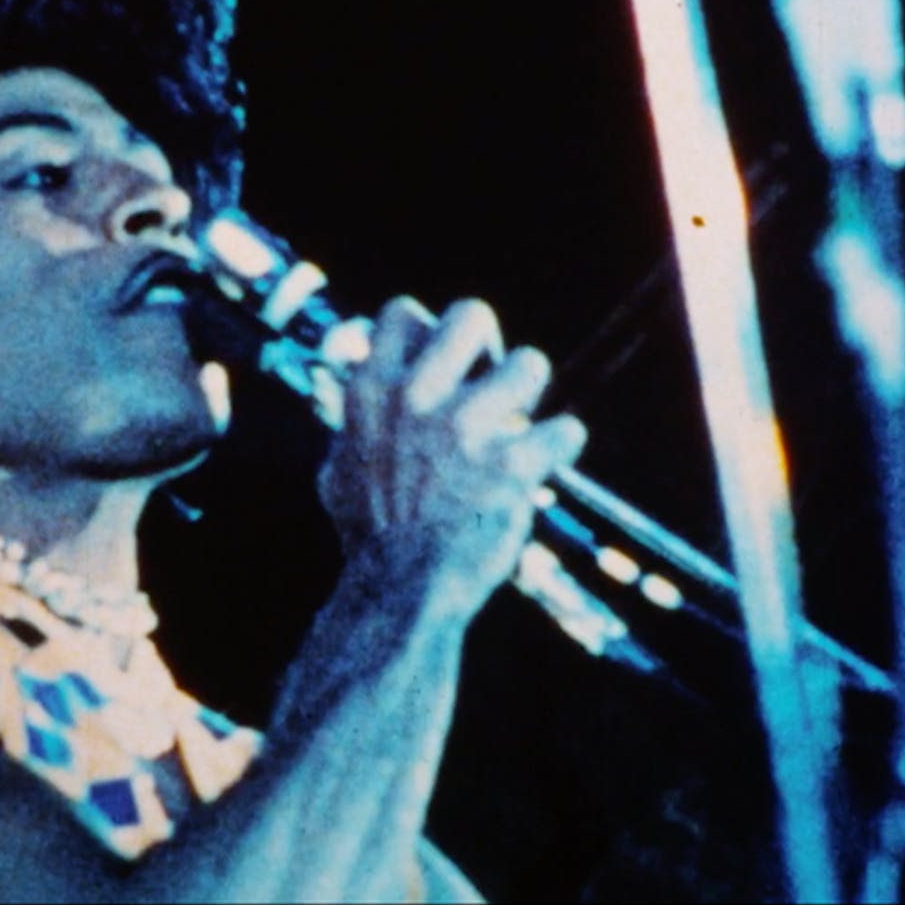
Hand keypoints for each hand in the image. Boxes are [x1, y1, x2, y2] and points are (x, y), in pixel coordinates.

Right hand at [319, 296, 585, 621]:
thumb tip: (352, 388)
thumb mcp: (340, 469)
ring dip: (529, 395)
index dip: (430, 335)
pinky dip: (558, 447)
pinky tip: (541, 466)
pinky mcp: (511, 467)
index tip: (443, 369)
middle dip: (489, 346)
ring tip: (520, 426)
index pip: (403, 313)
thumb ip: (353, 423)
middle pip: (472, 315)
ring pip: (530, 363)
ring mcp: (465, 430)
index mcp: (370, 391)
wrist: (399, 592)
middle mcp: (416, 397)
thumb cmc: (370, 533)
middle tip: (491, 386)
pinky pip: (564, 431)